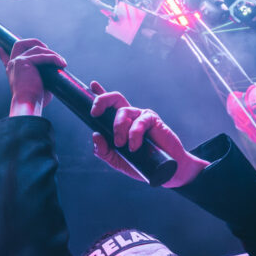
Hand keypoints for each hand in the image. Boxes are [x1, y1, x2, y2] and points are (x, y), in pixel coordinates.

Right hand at [0, 39, 65, 116]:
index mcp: (13, 72)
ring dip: (52, 54)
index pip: (5, 60)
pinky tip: (62, 63)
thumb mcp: (38, 87)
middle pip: (20, 44)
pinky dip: (54, 58)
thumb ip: (42, 78)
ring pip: (37, 49)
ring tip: (62, 62)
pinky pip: (43, 56)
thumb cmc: (35, 100)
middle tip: (47, 48)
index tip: (0, 50)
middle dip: (35, 42)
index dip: (3, 55)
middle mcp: (13, 65)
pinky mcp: (24, 61)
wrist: (28, 104)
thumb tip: (55, 74)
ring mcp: (17, 61)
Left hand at [89, 81, 208, 187]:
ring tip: (121, 144)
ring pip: (123, 111)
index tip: (92, 85)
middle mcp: (130, 116)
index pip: (109, 106)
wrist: (163, 170)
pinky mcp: (152, 120)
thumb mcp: (117, 160)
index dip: (100, 93)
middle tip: (95, 113)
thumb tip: (96, 135)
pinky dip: (134, 134)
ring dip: (118, 128)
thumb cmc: (141, 163)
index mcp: (120, 123)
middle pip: (115, 98)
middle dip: (102, 101)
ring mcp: (141, 116)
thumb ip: (104, 151)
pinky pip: (139, 122)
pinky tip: (134, 146)